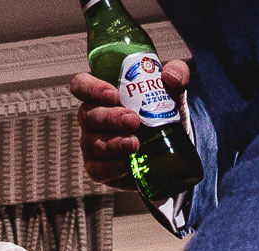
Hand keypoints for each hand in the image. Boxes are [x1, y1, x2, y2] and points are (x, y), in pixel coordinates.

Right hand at [68, 62, 191, 188]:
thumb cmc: (161, 113)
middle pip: (88, 115)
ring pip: (92, 142)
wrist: (169, 148)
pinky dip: (111, 167)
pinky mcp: (99, 168)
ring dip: (113, 143)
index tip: (113, 94)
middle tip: (134, 121)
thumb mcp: (173, 90)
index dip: (91, 88)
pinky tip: (127, 163)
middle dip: (110, 118)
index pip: (82, 85)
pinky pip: (97, 169)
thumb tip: (170, 76)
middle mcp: (92, 118)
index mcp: (102, 96)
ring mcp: (93, 144)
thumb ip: (176, 73)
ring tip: (135, 144)